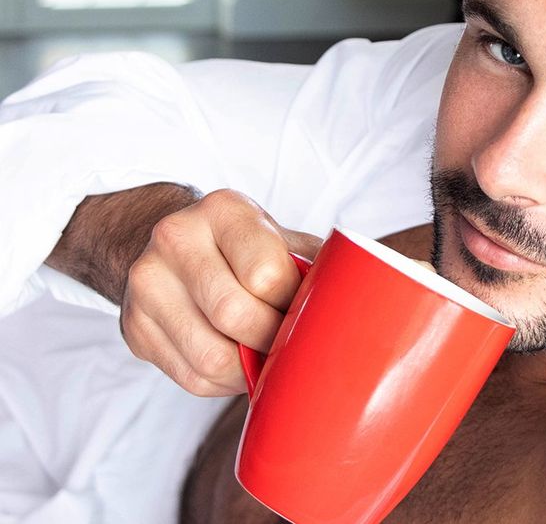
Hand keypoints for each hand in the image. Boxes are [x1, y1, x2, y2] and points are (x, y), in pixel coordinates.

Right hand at [121, 189, 320, 395]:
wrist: (175, 243)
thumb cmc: (246, 245)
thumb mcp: (280, 237)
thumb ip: (315, 263)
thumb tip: (364, 300)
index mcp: (223, 209)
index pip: (266, 272)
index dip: (292, 302)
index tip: (303, 309)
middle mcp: (176, 238)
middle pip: (234, 315)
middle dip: (272, 340)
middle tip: (290, 343)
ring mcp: (146, 283)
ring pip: (210, 357)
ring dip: (249, 370)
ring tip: (268, 360)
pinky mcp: (134, 328)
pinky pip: (189, 378)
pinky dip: (224, 384)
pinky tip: (239, 368)